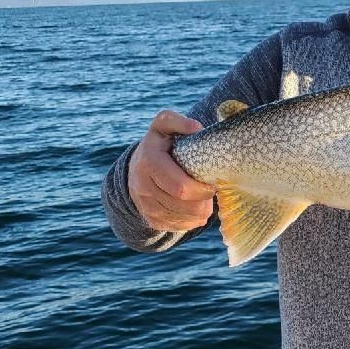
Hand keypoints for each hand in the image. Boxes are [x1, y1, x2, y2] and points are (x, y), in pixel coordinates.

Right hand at [127, 110, 216, 231]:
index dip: (202, 189)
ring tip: (206, 200)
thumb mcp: (164, 125)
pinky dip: (192, 221)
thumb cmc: (160, 142)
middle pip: (184, 206)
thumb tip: (196, 127)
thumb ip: (177, 121)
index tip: (213, 182)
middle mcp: (143, 187)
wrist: (137, 166)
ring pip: (183, 219)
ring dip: (201, 212)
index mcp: (149, 162)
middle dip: (204, 202)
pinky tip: (196, 209)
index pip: (182, 187)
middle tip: (212, 192)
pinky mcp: (151, 219)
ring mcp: (145, 206)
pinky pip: (178, 227)